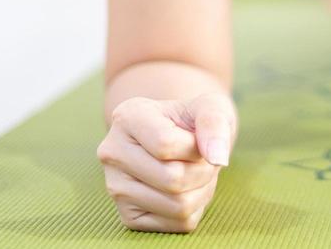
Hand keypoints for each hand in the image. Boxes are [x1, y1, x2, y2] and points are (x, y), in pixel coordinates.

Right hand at [96, 92, 235, 232]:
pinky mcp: (128, 216)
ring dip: (202, 190)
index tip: (198, 138)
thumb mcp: (210, 107)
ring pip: (178, 205)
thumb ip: (215, 122)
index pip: (165, 145)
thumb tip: (217, 158)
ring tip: (196, 172)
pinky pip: (178, 223)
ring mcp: (116, 188)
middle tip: (203, 159)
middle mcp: (113, 153)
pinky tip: (186, 189)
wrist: (181, 140)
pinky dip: (195, 208)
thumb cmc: (194, 121)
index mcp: (127, 118)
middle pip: (172, 179)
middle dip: (203, 170)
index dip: (195, 147)